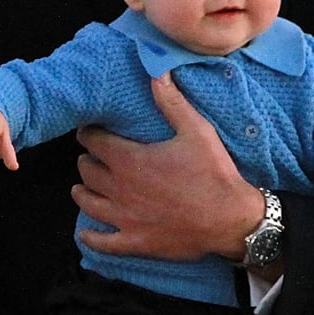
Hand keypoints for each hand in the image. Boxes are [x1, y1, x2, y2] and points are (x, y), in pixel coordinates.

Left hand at [72, 71, 262, 259]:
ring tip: (83, 186)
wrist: (230, 218)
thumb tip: (157, 72)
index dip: (89, 134)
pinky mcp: (134, 242)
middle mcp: (120, 189)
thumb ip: (171, 102)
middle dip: (87, 160)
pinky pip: (102, 242)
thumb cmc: (213, 172)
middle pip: (87, 172)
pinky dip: (90, 236)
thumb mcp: (196, 130)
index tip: (90, 130)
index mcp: (131, 160)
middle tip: (92, 156)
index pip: (94, 142)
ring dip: (82, 192)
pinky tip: (86, 231)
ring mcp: (125, 218)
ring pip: (88, 203)